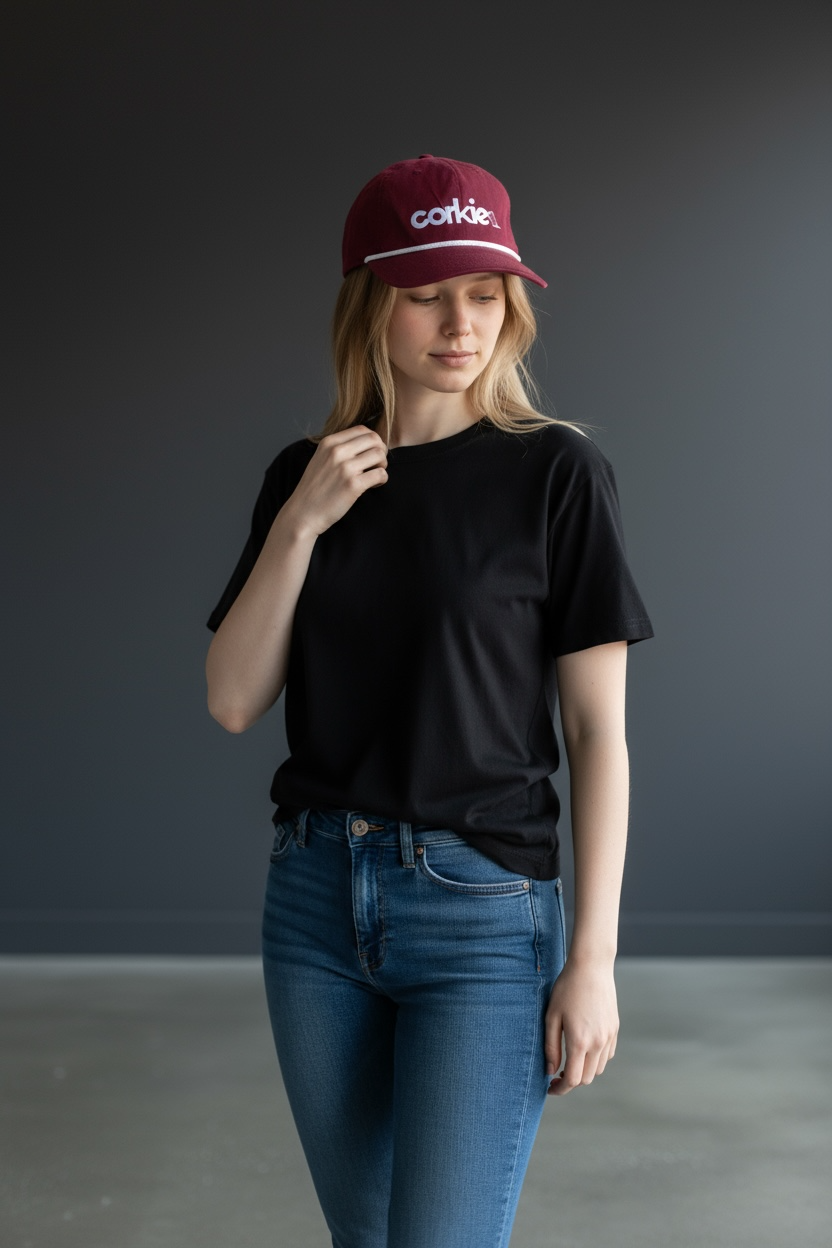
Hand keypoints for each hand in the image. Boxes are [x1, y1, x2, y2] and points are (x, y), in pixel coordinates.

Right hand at [284, 425, 387, 536]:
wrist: (302, 513)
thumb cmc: (314, 490)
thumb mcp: (320, 460)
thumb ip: (338, 449)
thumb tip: (365, 443)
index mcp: (329, 443)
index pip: (362, 430)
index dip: (372, 441)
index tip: (370, 454)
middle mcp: (337, 452)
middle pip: (374, 439)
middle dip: (381, 451)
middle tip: (377, 465)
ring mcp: (345, 468)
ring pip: (379, 455)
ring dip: (382, 465)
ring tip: (374, 476)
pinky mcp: (353, 485)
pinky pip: (380, 474)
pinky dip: (382, 479)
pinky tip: (373, 486)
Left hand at [544, 959, 618, 1095]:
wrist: (592, 967)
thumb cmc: (567, 989)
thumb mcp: (552, 1016)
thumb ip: (551, 1047)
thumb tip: (551, 1071)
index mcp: (579, 1042)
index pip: (572, 1080)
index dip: (560, 1089)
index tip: (550, 1088)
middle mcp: (598, 1043)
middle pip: (586, 1078)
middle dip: (571, 1081)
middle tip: (556, 1074)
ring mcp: (609, 1036)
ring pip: (598, 1068)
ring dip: (584, 1070)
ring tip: (570, 1060)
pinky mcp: (615, 1029)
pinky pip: (607, 1054)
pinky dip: (595, 1059)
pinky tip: (584, 1047)